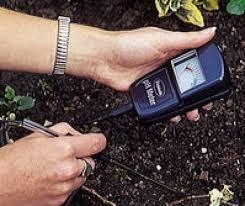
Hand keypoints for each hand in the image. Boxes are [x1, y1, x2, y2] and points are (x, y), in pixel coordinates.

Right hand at [0, 123, 105, 205]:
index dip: (98, 140)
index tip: (98, 140)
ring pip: (82, 176)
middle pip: (91, 161)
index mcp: (64, 149)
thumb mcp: (39, 135)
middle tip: (67, 155)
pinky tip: (51, 178)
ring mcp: (65, 187)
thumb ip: (64, 131)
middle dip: (82, 157)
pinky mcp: (60, 200)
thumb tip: (76, 134)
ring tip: (55, 167)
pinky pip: (71, 188)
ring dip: (74, 171)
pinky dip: (66, 183)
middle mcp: (68, 169)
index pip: (96, 143)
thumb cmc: (13, 160)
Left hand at [67, 26, 215, 120]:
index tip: (210, 86)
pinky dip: (166, 108)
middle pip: (185, 83)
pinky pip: (159, 100)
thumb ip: (186, 40)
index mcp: (172, 51)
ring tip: (188, 113)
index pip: (194, 64)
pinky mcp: (146, 89)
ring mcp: (155, 78)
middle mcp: (165, 65)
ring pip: (174, 94)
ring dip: (182, 105)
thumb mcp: (160, 39)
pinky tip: (170, 113)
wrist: (104, 59)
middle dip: (194, 96)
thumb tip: (209, 33)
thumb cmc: (128, 44)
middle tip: (201, 106)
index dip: (204, 76)